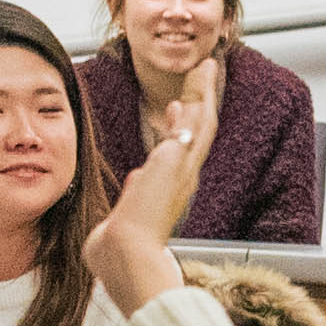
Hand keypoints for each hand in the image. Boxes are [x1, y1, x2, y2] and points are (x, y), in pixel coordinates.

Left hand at [88, 80, 211, 310]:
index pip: (175, 155)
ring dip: (204, 94)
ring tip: (206, 69)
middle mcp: (182, 179)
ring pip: (202, 122)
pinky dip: (202, 95)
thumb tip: (134, 182)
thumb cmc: (119, 254)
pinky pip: (198, 120)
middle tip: (200, 81)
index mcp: (167, 194)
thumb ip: (129, 200)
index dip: (177, 130)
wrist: (126, 257)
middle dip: (198, 105)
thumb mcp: (120, 221)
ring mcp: (184, 169)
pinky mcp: (181, 159)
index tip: (174, 112)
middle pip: (196, 133)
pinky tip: (201, 74)